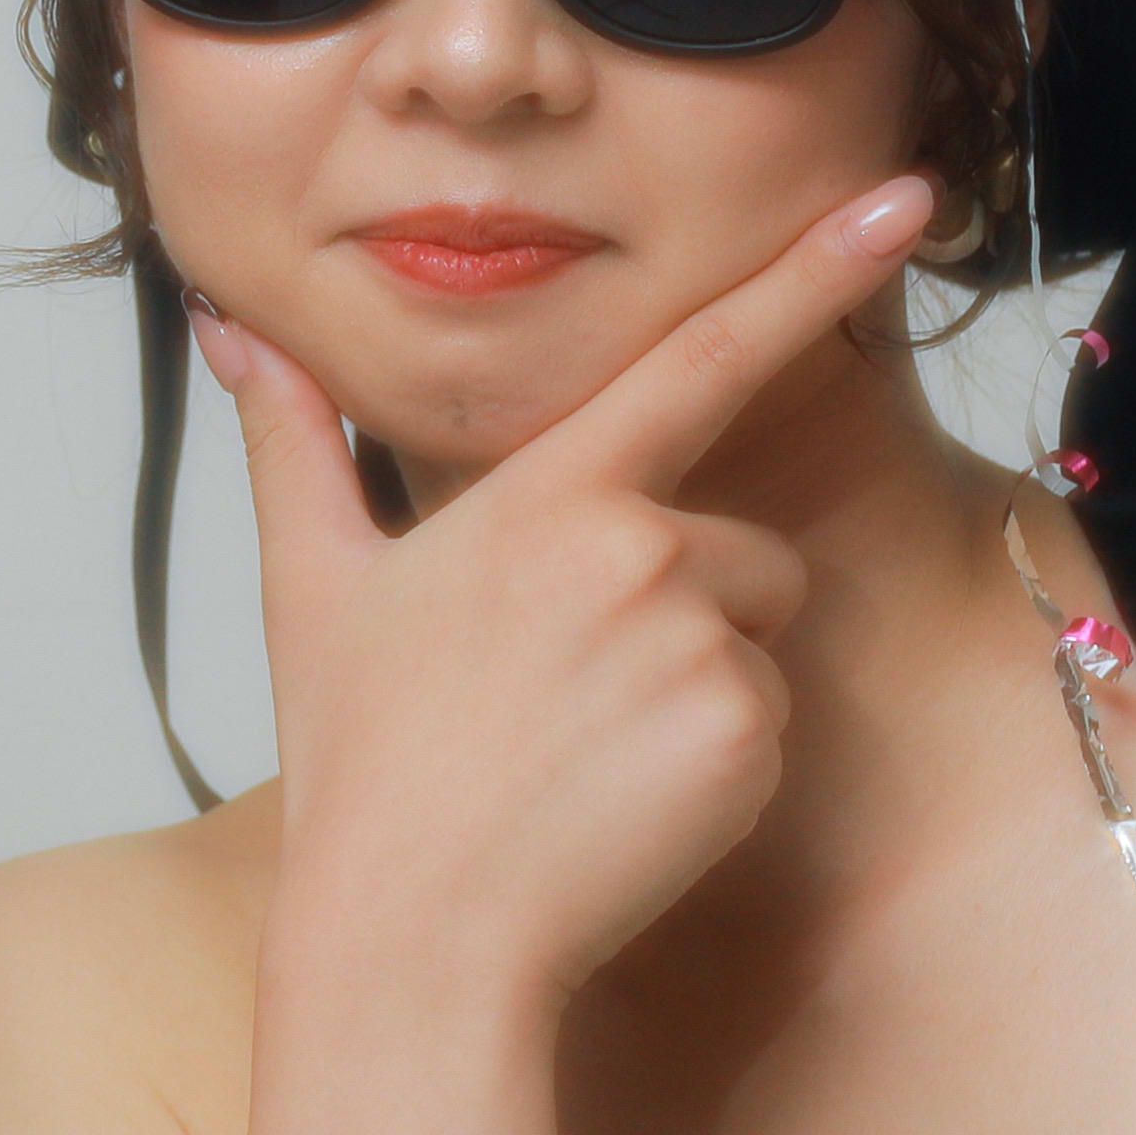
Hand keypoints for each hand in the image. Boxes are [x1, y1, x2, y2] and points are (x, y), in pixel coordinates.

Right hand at [201, 176, 930, 1004]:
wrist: (412, 934)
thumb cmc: (362, 766)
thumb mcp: (313, 586)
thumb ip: (291, 441)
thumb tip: (232, 329)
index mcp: (545, 494)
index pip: (699, 357)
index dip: (811, 271)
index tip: (903, 200)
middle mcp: (637, 546)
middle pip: (733, 549)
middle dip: (682, 610)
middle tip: (563, 699)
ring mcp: (698, 640)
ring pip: (753, 636)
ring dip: (697, 686)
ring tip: (584, 753)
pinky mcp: (746, 732)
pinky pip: (770, 723)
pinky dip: (714, 766)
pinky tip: (621, 803)